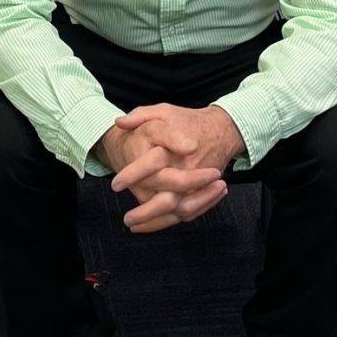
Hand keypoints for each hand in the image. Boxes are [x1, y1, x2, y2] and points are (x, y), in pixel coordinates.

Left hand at [100, 104, 244, 233]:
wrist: (220, 130)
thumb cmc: (187, 121)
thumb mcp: (163, 111)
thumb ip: (140, 116)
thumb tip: (119, 123)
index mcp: (176, 144)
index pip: (153, 162)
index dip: (133, 174)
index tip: (116, 185)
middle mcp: (189, 166)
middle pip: (168, 196)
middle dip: (146, 212)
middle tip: (127, 219)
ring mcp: (199, 181)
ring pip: (178, 209)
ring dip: (157, 221)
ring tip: (135, 226)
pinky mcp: (204, 190)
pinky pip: (189, 212)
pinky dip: (170, 221)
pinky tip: (152, 225)